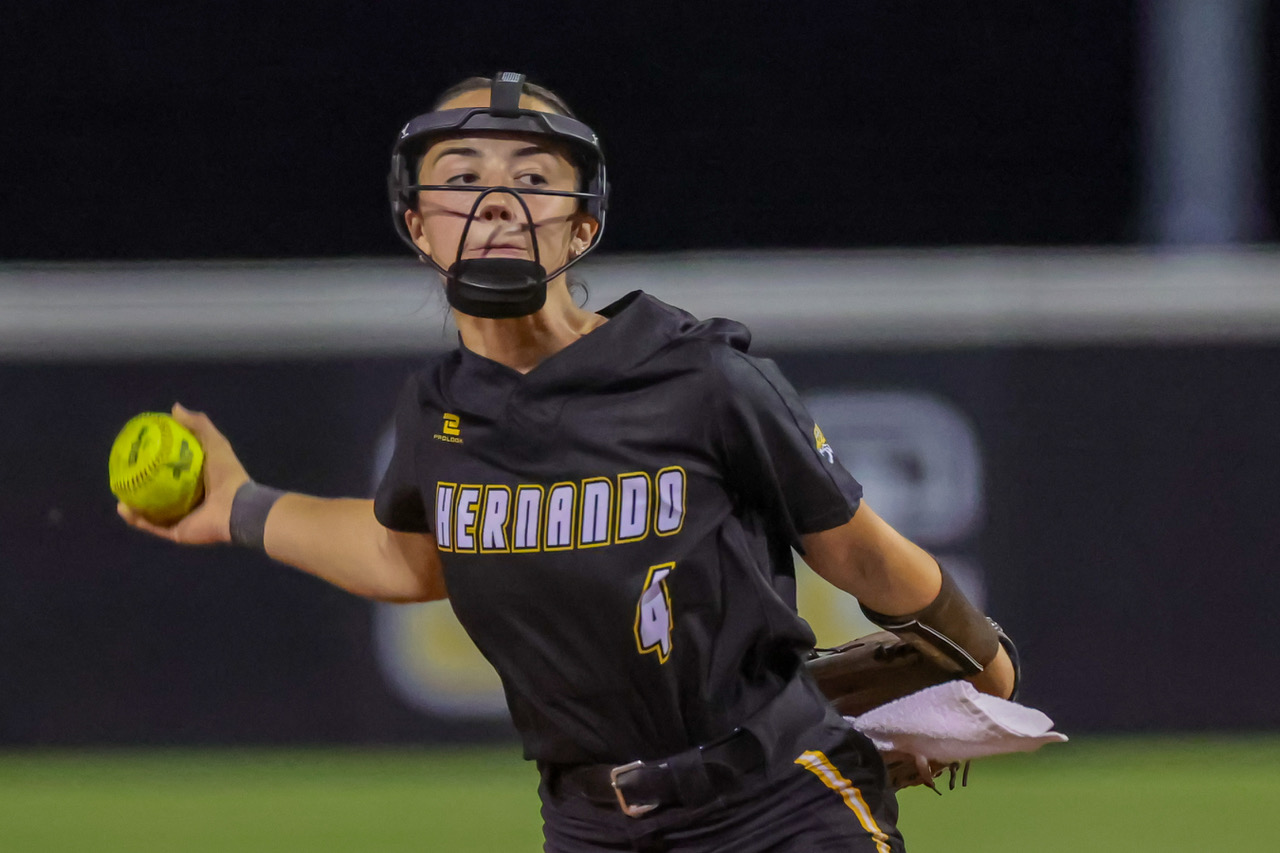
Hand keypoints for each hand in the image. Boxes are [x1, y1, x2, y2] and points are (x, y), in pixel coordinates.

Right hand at [117, 403, 249, 544]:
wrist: (237, 508)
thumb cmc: (228, 475)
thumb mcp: (215, 443)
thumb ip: (198, 425)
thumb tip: (174, 407)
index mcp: (197, 481)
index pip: (170, 470)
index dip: (153, 462)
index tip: (136, 451)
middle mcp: (188, 500)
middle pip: (158, 492)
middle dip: (138, 484)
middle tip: (123, 473)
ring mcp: (182, 518)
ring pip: (150, 511)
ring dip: (132, 503)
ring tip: (118, 491)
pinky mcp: (177, 533)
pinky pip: (152, 526)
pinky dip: (136, 519)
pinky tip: (122, 508)